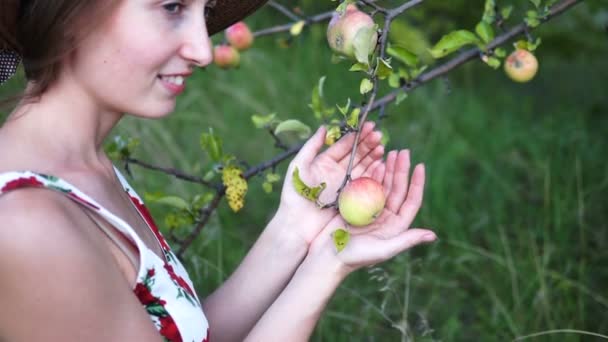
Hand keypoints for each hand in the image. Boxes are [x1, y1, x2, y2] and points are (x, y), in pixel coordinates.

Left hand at [274, 122, 385, 245]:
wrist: (297, 225)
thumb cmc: (294, 195)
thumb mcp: (299, 166)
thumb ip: (311, 146)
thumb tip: (324, 127)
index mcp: (325, 162)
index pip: (344, 145)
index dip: (357, 136)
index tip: (369, 126)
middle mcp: (337, 171)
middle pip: (357, 154)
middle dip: (369, 144)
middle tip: (380, 136)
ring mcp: (345, 184)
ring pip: (363, 166)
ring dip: (374, 157)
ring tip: (382, 148)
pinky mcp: (352, 197)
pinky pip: (365, 183)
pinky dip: (374, 174)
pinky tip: (382, 164)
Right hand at [307, 150, 435, 274]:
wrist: (326, 257)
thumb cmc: (355, 257)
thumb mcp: (383, 250)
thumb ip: (406, 240)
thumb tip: (432, 235)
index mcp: (396, 226)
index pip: (411, 200)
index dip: (417, 183)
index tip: (420, 165)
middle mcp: (386, 216)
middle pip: (397, 188)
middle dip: (401, 169)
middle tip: (402, 151)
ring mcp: (370, 209)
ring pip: (383, 184)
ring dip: (388, 169)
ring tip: (391, 152)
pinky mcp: (356, 205)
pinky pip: (366, 185)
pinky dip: (371, 173)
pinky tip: (374, 162)